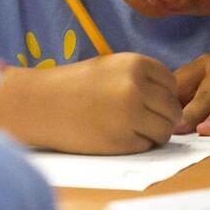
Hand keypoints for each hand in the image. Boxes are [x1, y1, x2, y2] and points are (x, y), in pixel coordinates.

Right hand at [19, 53, 181, 153]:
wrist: (38, 105)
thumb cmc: (71, 86)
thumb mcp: (109, 67)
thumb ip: (139, 78)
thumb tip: (171, 99)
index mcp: (135, 64)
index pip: (170, 84)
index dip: (161, 95)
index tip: (145, 101)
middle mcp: (137, 87)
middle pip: (172, 109)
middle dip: (161, 117)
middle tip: (141, 121)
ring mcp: (131, 115)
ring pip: (165, 130)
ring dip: (153, 133)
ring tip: (130, 129)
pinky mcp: (122, 140)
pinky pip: (146, 145)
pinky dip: (137, 144)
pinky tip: (116, 136)